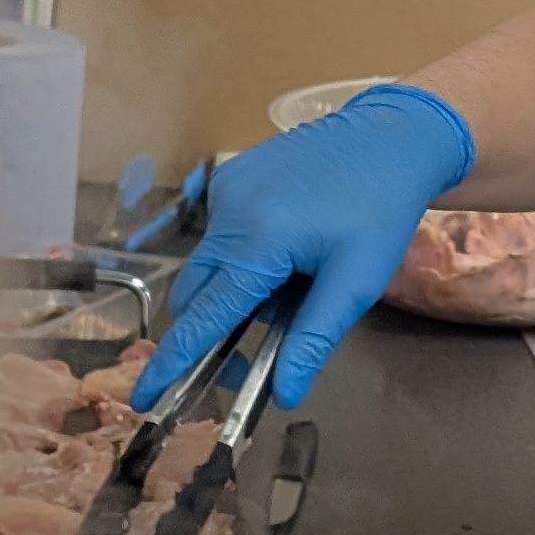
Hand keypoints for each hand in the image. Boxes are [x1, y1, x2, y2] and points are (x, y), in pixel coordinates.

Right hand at [133, 85, 473, 411]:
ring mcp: (224, 189)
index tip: (143, 397)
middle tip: (245, 365)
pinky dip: (241, 261)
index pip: (204, 316)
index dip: (174, 361)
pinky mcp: (229, 177)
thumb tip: (285, 394)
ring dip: (234, 293)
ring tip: (292, 289)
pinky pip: (220, 236)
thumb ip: (314, 339)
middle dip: (211, 333)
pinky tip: (288, 255)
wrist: (391, 137)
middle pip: (196, 293)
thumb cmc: (382, 212)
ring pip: (208, 266)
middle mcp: (228, 212)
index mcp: (258, 241)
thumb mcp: (356, 282)